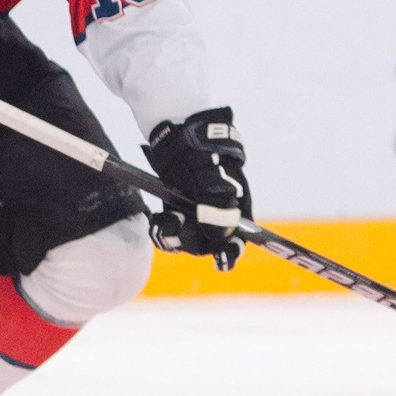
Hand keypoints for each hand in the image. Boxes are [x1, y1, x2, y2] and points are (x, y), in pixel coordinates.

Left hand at [145, 106, 250, 269]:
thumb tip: (221, 238)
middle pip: (207, 243)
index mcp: (235, 207)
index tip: (221, 263)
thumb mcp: (211, 177)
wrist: (176, 132)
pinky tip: (157, 218)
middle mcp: (217, 214)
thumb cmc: (201, 151)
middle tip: (176, 225)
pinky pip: (169, 230)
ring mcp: (196, 213)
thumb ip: (217, 209)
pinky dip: (161, 228)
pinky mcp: (176, 210)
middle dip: (191, 240)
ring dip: (173, 235)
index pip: (237, 239)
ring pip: (185, 239)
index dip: (231, 253)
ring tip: (164, 220)